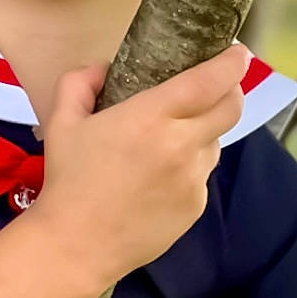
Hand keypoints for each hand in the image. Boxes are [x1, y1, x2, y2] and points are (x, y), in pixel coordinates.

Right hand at [30, 45, 247, 284]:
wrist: (77, 245)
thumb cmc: (67, 180)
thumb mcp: (60, 122)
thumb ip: (79, 83)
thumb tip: (103, 68)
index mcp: (150, 117)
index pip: (210, 80)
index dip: (231, 62)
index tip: (236, 51)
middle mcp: (181, 146)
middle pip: (232, 107)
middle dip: (232, 89)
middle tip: (216, 84)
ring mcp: (193, 179)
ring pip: (216, 141)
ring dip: (204, 130)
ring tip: (172, 138)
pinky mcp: (195, 206)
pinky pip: (201, 175)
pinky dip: (189, 166)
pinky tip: (158, 177)